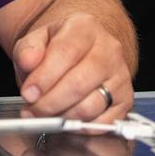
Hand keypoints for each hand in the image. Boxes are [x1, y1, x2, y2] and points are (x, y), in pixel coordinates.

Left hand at [12, 12, 132, 123]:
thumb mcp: (37, 40)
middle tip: (32, 110)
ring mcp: (121, 75)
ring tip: (45, 116)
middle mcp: (109, 49)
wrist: (82, 52)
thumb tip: (28, 62)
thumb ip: (28, 49)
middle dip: (50, 102)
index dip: (44, 78)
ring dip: (63, 117)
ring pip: (91, 105)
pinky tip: (66, 121)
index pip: (65, 52)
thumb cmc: (58, 48)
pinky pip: (104, 122)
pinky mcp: (126, 99)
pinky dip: (82, 128)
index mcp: (85, 27)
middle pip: (79, 83)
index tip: (28, 93)